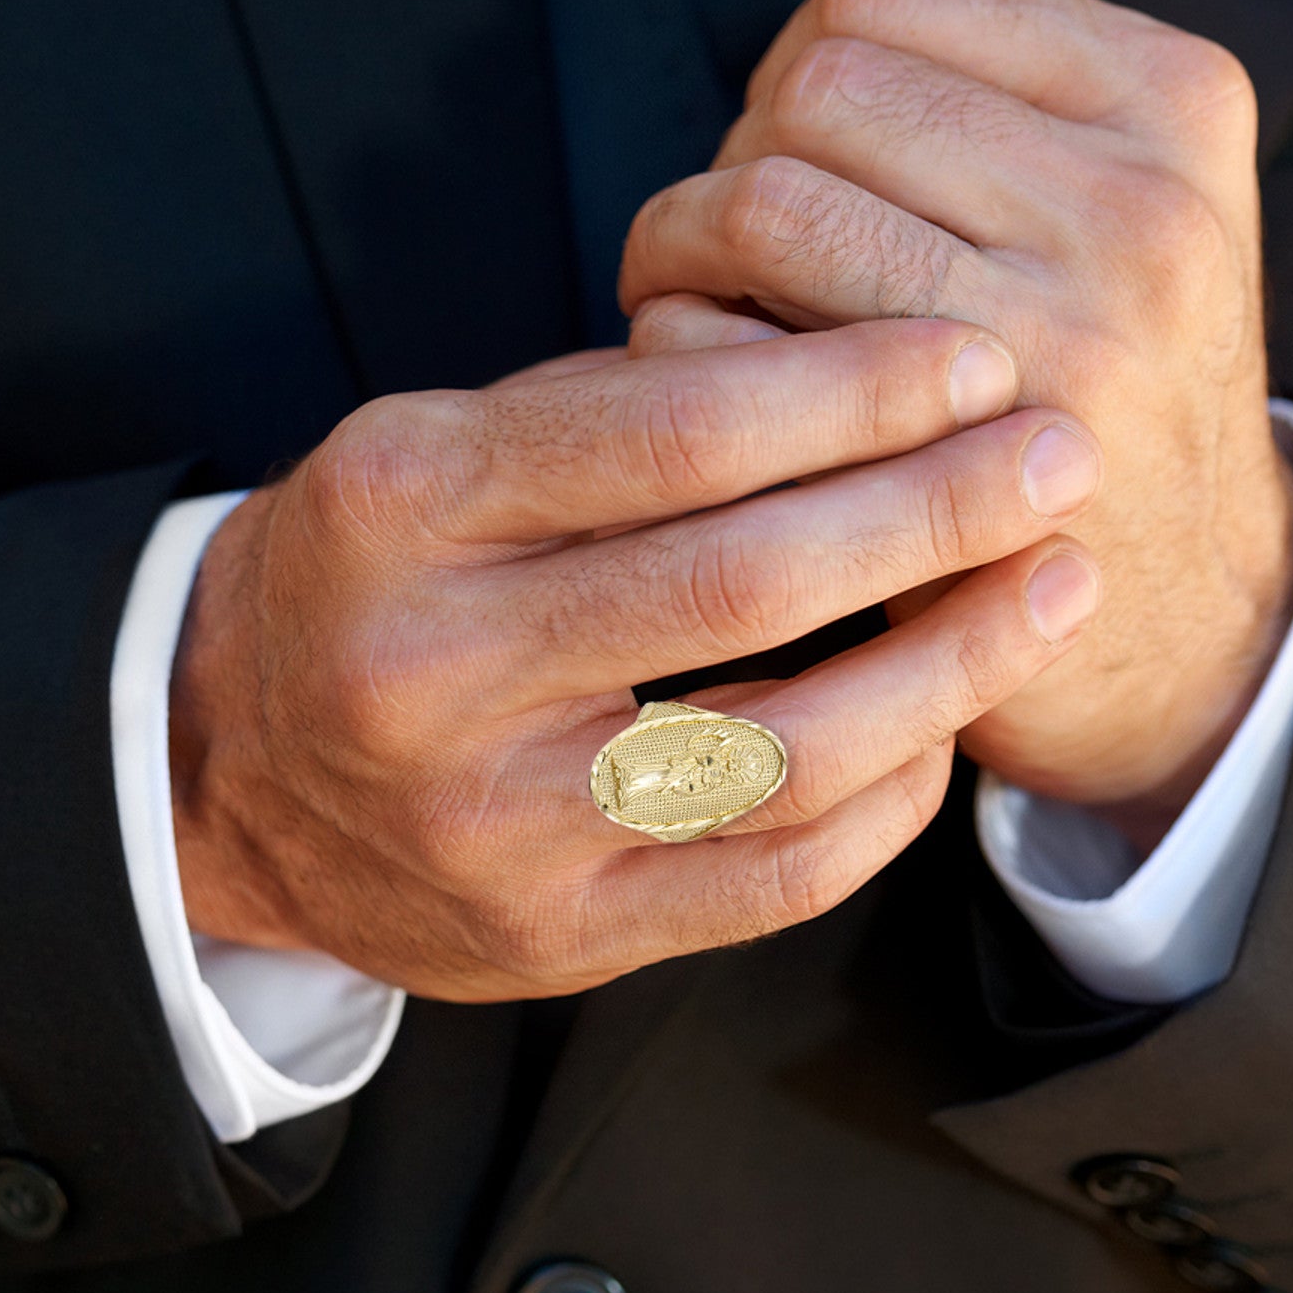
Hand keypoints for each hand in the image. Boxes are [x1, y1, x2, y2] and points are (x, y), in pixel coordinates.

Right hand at [168, 324, 1102, 998]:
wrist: (229, 771)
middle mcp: (435, 671)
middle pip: (747, 582)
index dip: (853, 388)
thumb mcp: (439, 449)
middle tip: (1062, 449)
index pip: (673, 432)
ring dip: (952, 660)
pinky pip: (775, 877)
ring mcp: (497, 825)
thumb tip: (858, 375)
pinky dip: (892, 796)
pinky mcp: (558, 935)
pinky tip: (951, 722)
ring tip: (1058, 582)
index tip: (975, 357)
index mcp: (402, 505)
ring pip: (786, 750)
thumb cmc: (373, 573)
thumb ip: (616, 413)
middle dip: (937, 505)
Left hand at [622, 0, 1292, 845]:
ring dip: (681, 242)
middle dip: (742, 149)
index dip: (804, 52)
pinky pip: (728, 349)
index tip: (810, 139)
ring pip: (760, 200)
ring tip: (696, 291)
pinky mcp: (965, 476)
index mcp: (1175, 96)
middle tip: (742, 232)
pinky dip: (677, 348)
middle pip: (812, 82)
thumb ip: (973, 9)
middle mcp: (1142, 207)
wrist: (1188, 603)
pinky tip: (712, 376)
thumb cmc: (1106, 359)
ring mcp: (1064, 344)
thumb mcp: (1093, 169)